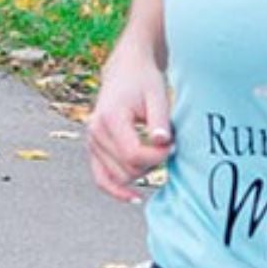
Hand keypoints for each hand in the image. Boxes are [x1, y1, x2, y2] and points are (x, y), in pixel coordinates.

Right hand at [86, 44, 173, 203]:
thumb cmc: (144, 80)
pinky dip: (117, 190)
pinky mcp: (94, 149)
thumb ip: (160, 120)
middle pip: (127, 169)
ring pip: (118, 177)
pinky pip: (102, 178)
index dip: (158, 157)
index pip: (134, 154)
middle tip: (167, 146)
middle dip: (152, 163)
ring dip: (141, 172)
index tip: (173, 145)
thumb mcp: (157, 95)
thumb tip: (163, 143)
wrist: (126, 70)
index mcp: (110, 118)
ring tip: (156, 154)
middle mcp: (96, 132)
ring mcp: (92, 142)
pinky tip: (135, 198)